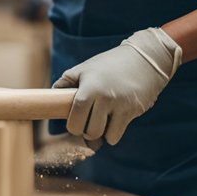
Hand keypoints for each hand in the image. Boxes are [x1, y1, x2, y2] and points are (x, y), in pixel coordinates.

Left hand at [52, 27, 181, 145]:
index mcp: (89, 88)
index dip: (73, 126)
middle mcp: (104, 98)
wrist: (145, 58)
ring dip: (101, 133)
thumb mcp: (86, 67)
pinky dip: (113, 134)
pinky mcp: (133, 111)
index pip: (74, 120)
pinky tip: (113, 122)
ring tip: (101, 122)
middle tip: (88, 122)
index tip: (75, 122)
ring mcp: (120, 106)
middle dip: (86, 131)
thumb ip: (67, 81)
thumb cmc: (111, 63)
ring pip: (104, 136)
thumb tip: (51, 96)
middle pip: (89, 132)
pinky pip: (117, 135)